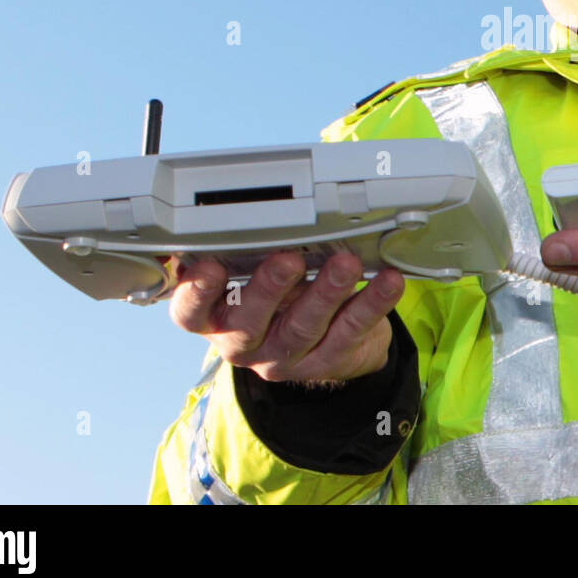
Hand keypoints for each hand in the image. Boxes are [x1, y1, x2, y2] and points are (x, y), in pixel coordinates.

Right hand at [169, 250, 404, 385]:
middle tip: (288, 260)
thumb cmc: (282, 297)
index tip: (209, 267)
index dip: (196, 293)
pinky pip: (350, 331)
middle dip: (269, 289)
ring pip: (304, 327)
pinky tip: (387, 282)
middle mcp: (244, 342)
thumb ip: (252, 254)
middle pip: (248, 324)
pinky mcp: (327, 361)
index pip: (191, 312)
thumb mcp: (255, 277)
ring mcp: (285, 358)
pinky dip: (371, 303)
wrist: (327, 344)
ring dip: (326, 292)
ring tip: (345, 264)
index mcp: (216, 317)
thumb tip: (267, 217)